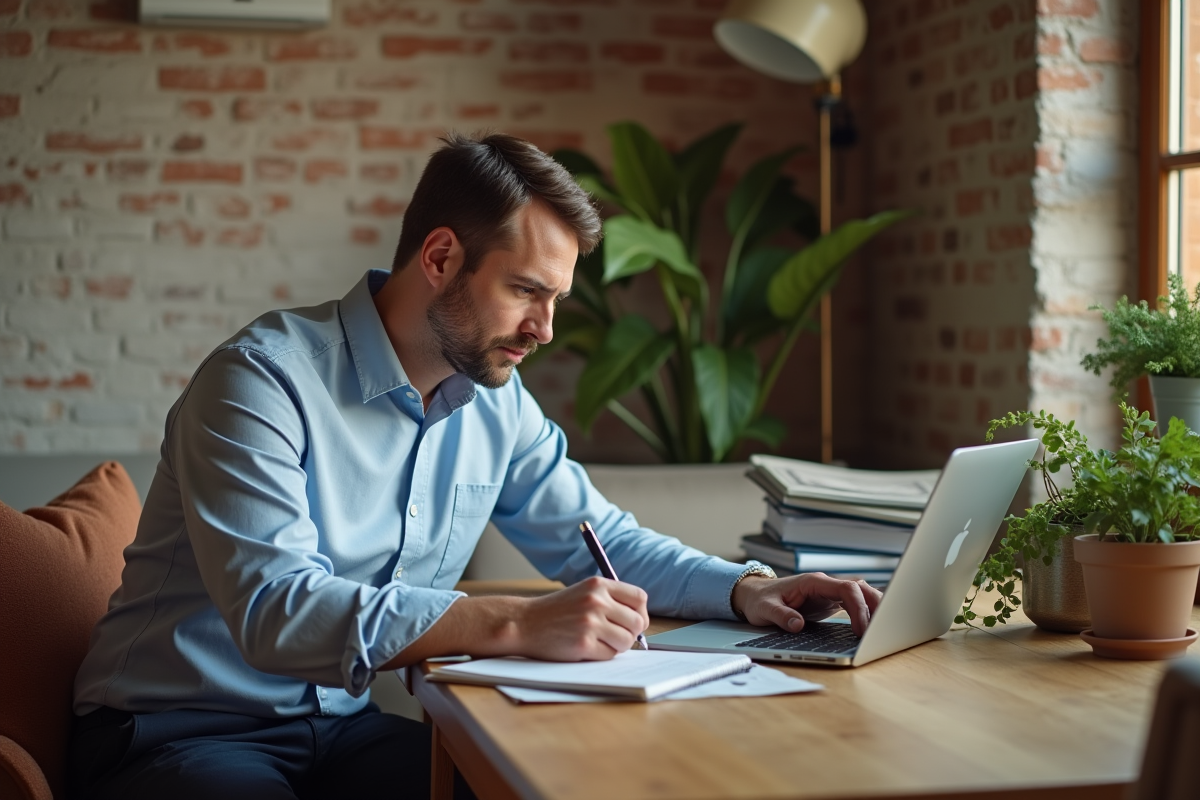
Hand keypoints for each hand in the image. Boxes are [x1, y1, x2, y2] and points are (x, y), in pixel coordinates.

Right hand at [512, 577, 648, 660]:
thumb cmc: (556, 611)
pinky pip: (609, 655)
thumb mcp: (583, 593)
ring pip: (626, 641)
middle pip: (637, 622)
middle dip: (630, 633)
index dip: (640, 613)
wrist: (524, 623)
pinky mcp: (583, 644)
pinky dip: (601, 655)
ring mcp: (590, 622)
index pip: (639, 598)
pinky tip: (586, 648)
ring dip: (616, 646)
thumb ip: (610, 601)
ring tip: (599, 642)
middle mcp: (596, 601)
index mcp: (598, 585)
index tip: (632, 622)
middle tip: (616, 637)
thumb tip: (640, 622)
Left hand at [732, 573, 882, 636]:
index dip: (858, 608)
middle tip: (882, 630)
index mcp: (813, 582)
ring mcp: (830, 592)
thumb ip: (781, 615)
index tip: (861, 629)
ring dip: (876, 608)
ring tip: (887, 628)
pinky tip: (876, 625)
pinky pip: (856, 603)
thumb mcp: (765, 609)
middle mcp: (825, 584)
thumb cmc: (760, 600)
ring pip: (861, 594)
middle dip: (876, 606)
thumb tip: (797, 625)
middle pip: (860, 588)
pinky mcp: (831, 602)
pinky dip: (868, 612)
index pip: (846, 588)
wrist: (755, 594)